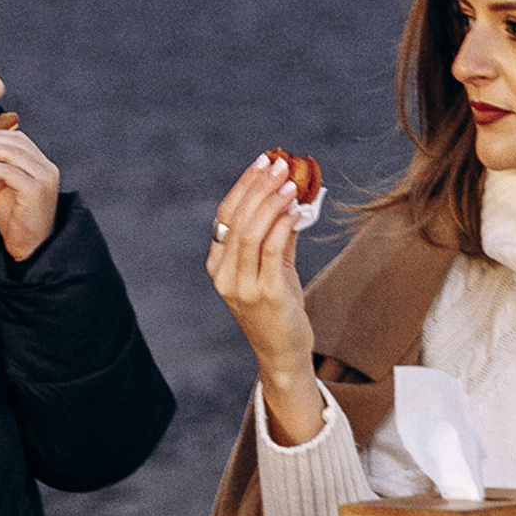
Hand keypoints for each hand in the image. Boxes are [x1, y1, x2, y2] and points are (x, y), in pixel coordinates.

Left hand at [0, 121, 60, 261]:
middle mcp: (47, 169)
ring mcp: (44, 179)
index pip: (19, 139)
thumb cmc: (18, 219)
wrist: (29, 246)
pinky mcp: (36, 191)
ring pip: (13, 154)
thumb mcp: (4, 187)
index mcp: (42, 165)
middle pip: (16, 143)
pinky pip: (10, 172)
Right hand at [207, 153, 321, 442]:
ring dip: (272, 203)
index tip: (263, 161)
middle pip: (237, 219)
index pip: (225, 215)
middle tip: (279, 164)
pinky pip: (272, 251)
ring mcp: (242, 287)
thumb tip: (291, 193)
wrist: (284, 353)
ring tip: (290, 183)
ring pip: (252, 232)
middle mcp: (224, 275)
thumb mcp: (274, 267)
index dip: (244, 185)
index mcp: (218, 265)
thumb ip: (277, 233)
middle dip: (259, 187)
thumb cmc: (279, 308)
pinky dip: (283, 225)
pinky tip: (296, 211)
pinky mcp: (265, 296)